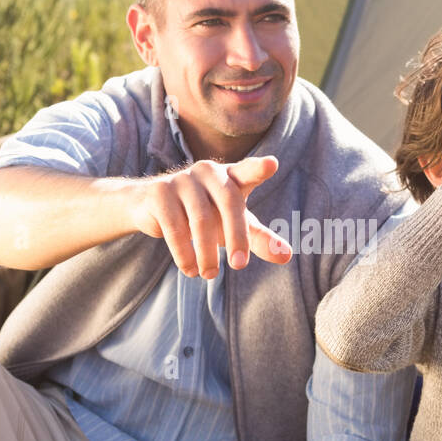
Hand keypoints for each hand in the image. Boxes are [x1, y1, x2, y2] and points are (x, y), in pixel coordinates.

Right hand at [127, 155, 292, 277]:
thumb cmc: (207, 215)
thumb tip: (287, 256)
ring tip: (209, 275)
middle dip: (236, 236)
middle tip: (240, 266)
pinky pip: (175, 227)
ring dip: (207, 253)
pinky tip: (189, 269)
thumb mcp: (235, 225)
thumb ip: (260, 238)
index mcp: (231, 176)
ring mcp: (183, 180)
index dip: (258, 168)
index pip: (248, 171)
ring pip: (201, 220)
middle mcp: (209, 172)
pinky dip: (184, 253)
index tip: (272, 165)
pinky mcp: (159, 193)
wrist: (154, 207)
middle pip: (229, 203)